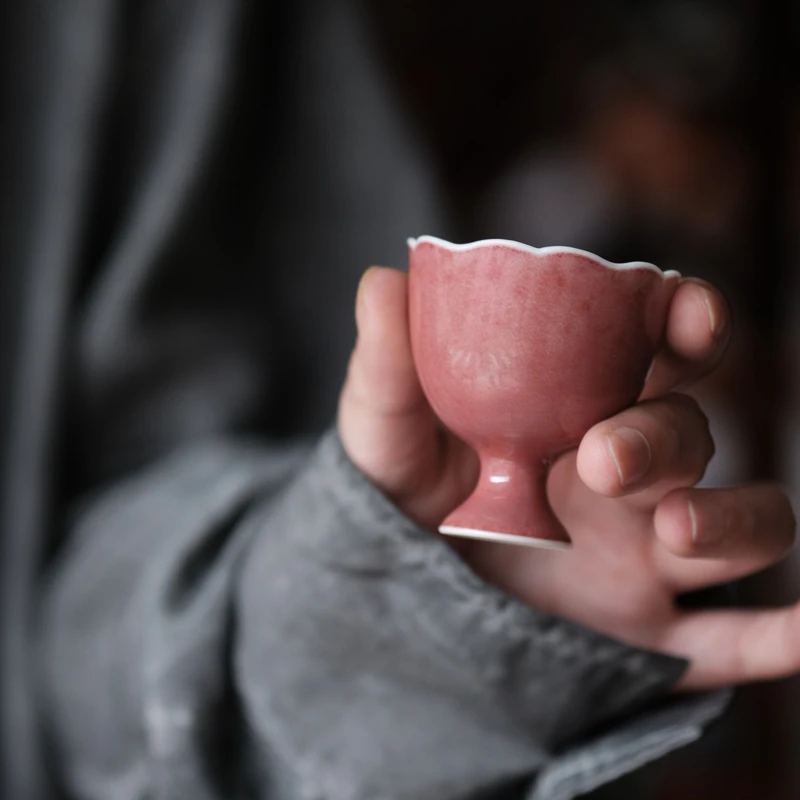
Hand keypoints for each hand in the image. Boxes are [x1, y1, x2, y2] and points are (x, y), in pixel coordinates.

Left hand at [338, 266, 795, 690]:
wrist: (395, 581)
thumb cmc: (399, 486)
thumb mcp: (384, 426)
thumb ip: (387, 360)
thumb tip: (383, 278)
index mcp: (580, 406)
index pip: (663, 350)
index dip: (692, 320)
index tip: (687, 313)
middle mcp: (630, 474)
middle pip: (691, 434)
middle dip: (665, 436)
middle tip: (600, 459)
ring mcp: (646, 554)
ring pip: (744, 525)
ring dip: (735, 520)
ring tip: (674, 530)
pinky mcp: (644, 632)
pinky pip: (728, 639)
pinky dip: (778, 641)